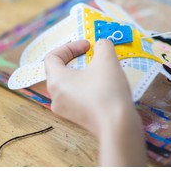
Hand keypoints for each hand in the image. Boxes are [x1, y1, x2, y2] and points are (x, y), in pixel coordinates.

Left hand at [44, 39, 145, 165]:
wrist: (118, 126)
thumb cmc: (107, 90)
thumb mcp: (107, 60)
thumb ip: (102, 46)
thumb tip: (101, 45)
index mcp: (56, 81)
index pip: (52, 57)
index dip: (70, 47)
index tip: (88, 46)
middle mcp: (55, 96)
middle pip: (59, 71)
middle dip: (76, 59)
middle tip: (93, 55)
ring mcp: (65, 110)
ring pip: (69, 84)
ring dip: (82, 73)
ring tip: (100, 70)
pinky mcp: (77, 118)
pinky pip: (76, 97)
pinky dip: (86, 87)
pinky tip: (102, 86)